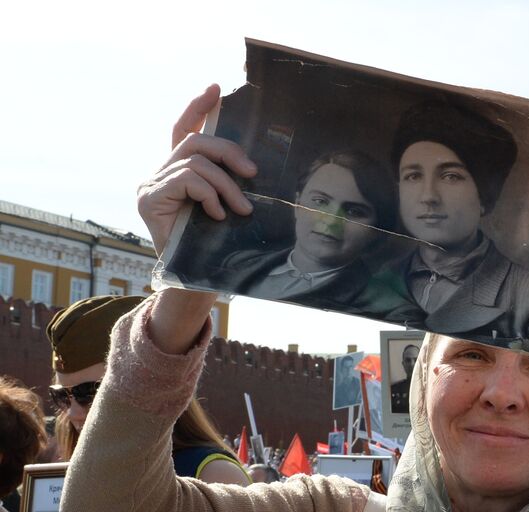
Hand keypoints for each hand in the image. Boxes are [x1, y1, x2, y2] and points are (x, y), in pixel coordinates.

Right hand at [140, 86, 257, 353]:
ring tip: (242, 208)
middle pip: (196, 141)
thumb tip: (255, 164)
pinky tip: (217, 215)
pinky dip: (209, 194)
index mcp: (179, 172)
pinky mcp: (147, 197)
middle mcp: (160, 173)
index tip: (217, 88)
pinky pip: (187, 179)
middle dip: (229, 151)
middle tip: (253, 172)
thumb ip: (229, 183)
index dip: (199, 107)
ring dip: (226, 184)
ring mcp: (150, 184)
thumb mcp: (227, 207)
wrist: (194, 281)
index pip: (184, 129)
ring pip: (196, 161)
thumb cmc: (215, 246)